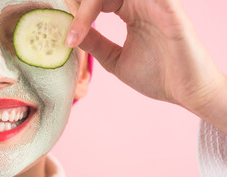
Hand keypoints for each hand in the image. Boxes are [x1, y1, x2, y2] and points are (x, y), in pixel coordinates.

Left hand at [66, 0, 226, 131]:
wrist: (185, 92)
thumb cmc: (157, 76)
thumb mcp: (116, 60)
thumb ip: (96, 45)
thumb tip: (72, 35)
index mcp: (131, 13)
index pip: (98, 1)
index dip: (79, 12)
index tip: (65, 34)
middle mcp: (142, 4)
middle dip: (82, 6)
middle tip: (68, 24)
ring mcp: (155, 4)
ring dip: (93, 4)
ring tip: (78, 23)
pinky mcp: (168, 9)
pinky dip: (117, 2)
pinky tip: (97, 13)